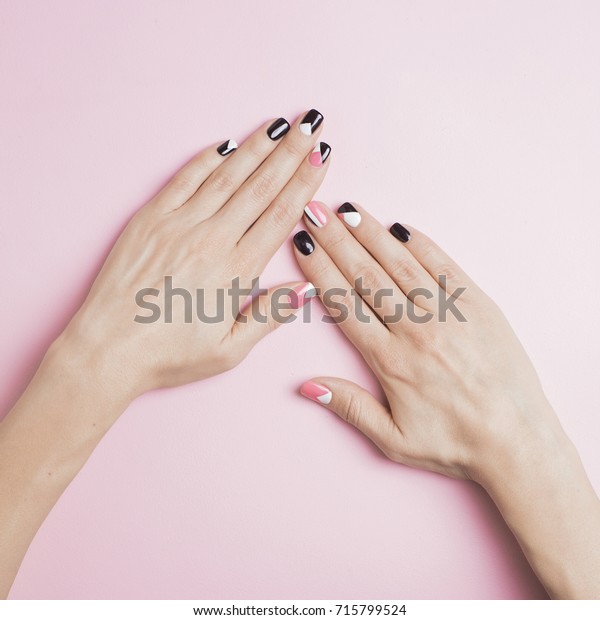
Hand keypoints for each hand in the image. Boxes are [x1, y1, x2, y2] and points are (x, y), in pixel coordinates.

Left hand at [58, 110, 329, 398]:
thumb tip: (306, 288)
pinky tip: (226, 144)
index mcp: (236, 271)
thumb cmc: (169, 355)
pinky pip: (184, 179)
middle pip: (260, 186)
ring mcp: (178, 225)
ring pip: (226, 176)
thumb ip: (269, 316)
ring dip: (256, 148)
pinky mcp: (149, 219)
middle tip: (310, 124)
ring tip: (279, 125)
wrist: (107, 350)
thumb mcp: (229, 350)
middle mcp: (211, 239)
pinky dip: (207, 159)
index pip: (280, 215)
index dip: (305, 181)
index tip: (321, 156)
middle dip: (290, 152)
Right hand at [293, 201, 599, 598]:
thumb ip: (349, 408)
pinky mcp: (478, 306)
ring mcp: (449, 314)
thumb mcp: (393, 439)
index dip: (319, 270)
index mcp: (391, 361)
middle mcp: (416, 330)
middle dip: (336, 240)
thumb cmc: (454, 444)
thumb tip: (306, 385)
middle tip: (314, 213)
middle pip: (367, 276)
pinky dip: (421, 244)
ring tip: (347, 211)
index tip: (302, 244)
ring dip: (371, 234)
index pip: (345, 304)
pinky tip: (399, 228)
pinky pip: (444, 266)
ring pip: (400, 264)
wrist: (518, 441)